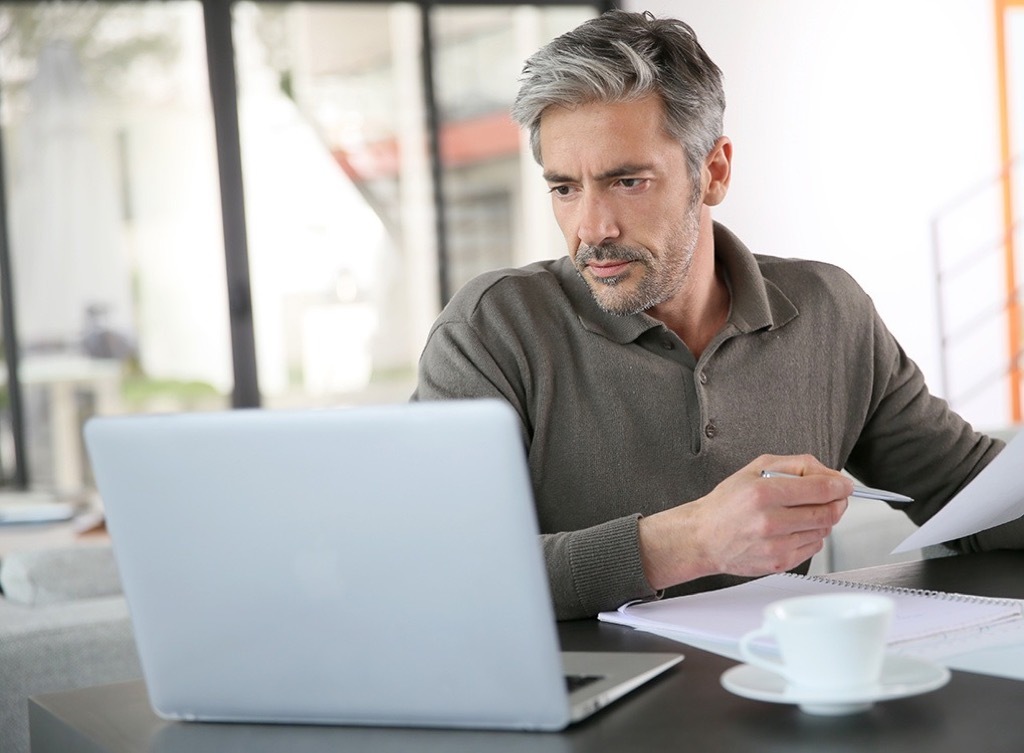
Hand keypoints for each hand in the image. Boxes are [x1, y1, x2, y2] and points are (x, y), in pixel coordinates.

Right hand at [637, 454, 852, 589]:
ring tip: (802, 512)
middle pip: (828, 512)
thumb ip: (796, 465)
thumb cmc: (727, 503)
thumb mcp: (755, 469)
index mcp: (764, 493)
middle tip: (832, 496)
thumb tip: (829, 474)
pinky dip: (811, 535)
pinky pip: (813, 547)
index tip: (844, 485)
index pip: (821, 489)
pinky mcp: (779, 562)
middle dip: (836, 502)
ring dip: (822, 519)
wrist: (703, 537)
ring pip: (824, 530)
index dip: (840, 485)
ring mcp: (776, 545)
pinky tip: (793, 528)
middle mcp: (770, 520)